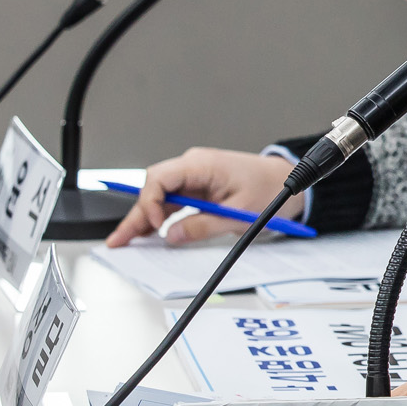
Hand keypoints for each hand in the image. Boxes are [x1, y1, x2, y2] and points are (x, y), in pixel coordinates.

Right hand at [104, 148, 301, 246]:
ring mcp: (194, 176)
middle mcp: (194, 166)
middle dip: (136, 214)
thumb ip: (204, 225)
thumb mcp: (239, 214)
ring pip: (159, 195)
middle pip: (153, 188)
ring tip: (127, 241)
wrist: (287, 180)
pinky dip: (160, 216)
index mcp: (203, 165)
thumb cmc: (269, 189)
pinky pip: (172, 200)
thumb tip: (172, 236)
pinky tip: (148, 232)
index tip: (153, 224)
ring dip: (144, 218)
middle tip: (119, 239)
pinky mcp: (198, 186)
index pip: (160, 177)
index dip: (149, 202)